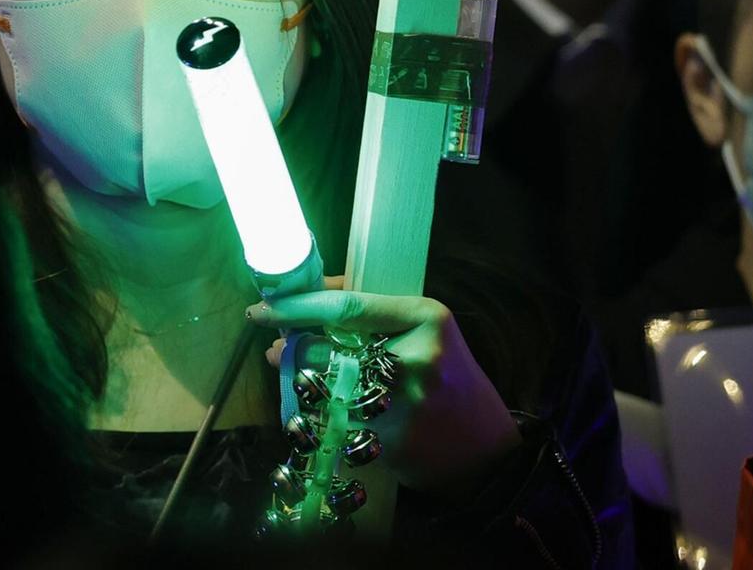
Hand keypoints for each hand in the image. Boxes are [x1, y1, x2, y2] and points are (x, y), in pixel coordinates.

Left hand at [250, 288, 521, 494]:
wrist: (489, 452)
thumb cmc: (450, 380)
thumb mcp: (424, 331)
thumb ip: (373, 313)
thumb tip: (308, 299)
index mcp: (425, 316)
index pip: (346, 306)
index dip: (298, 307)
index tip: (263, 308)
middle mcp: (416, 356)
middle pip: (329, 349)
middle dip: (294, 350)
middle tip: (275, 349)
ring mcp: (406, 403)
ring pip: (329, 388)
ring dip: (306, 385)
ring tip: (302, 379)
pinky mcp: (395, 442)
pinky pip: (343, 423)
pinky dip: (330, 418)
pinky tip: (336, 416)